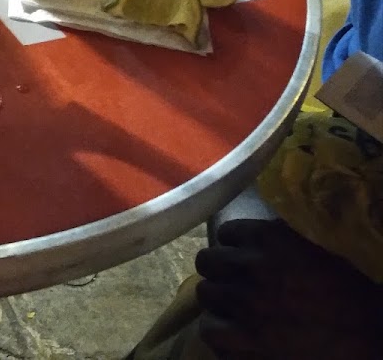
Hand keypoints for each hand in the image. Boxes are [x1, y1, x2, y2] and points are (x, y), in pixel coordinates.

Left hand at [195, 219, 382, 359]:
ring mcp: (244, 304)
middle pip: (208, 261)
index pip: (227, 232)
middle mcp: (251, 266)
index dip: (236, 246)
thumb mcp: (318, 247)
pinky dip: (219, 330)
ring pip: (205, 293)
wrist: (372, 337)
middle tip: (237, 282)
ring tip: (237, 308)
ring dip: (220, 299)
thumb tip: (258, 230)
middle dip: (221, 270)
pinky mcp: (245, 341)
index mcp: (270, 237)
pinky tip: (235, 332)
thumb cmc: (352, 291)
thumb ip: (283, 236)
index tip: (246, 256)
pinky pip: (209, 330)